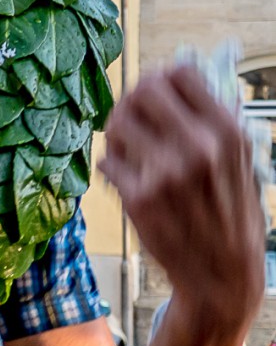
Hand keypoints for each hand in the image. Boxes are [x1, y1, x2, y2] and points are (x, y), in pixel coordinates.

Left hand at [101, 65, 264, 334]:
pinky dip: (112, 168)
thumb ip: (211, 119)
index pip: (181, 73)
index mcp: (226, 132)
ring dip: (116, 134)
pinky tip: (128, 180)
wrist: (222, 275)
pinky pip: (105, 162)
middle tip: (132, 117)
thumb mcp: (240, 161)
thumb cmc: (229, 212)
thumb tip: (183, 70)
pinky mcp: (138, 198)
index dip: (162, 79)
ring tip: (129, 150)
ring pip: (116, 123)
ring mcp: (165, 173)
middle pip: (142, 90)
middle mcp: (198, 147)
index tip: (156, 93)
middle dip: (132, 100)